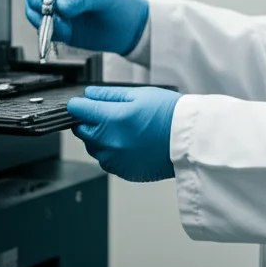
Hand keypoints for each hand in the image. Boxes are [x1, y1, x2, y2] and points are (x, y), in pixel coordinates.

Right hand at [25, 0, 148, 55]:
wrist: (132, 27)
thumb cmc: (120, 2)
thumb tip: (60, 7)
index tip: (39, 4)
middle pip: (33, 3)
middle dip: (35, 12)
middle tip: (46, 20)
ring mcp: (61, 15)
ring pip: (38, 20)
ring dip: (44, 25)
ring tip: (62, 29)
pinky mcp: (65, 31)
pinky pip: (49, 33)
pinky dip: (51, 35)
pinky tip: (66, 34)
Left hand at [68, 86, 182, 182]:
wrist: (188, 140)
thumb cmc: (168, 114)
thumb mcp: (138, 94)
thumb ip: (108, 95)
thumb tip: (88, 95)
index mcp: (110, 120)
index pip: (77, 110)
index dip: (79, 103)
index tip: (84, 102)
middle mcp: (108, 143)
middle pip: (80, 131)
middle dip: (87, 121)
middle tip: (107, 114)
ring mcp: (114, 160)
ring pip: (92, 147)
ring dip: (98, 137)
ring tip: (122, 129)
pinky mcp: (123, 172)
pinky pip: (106, 161)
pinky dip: (110, 151)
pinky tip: (128, 142)